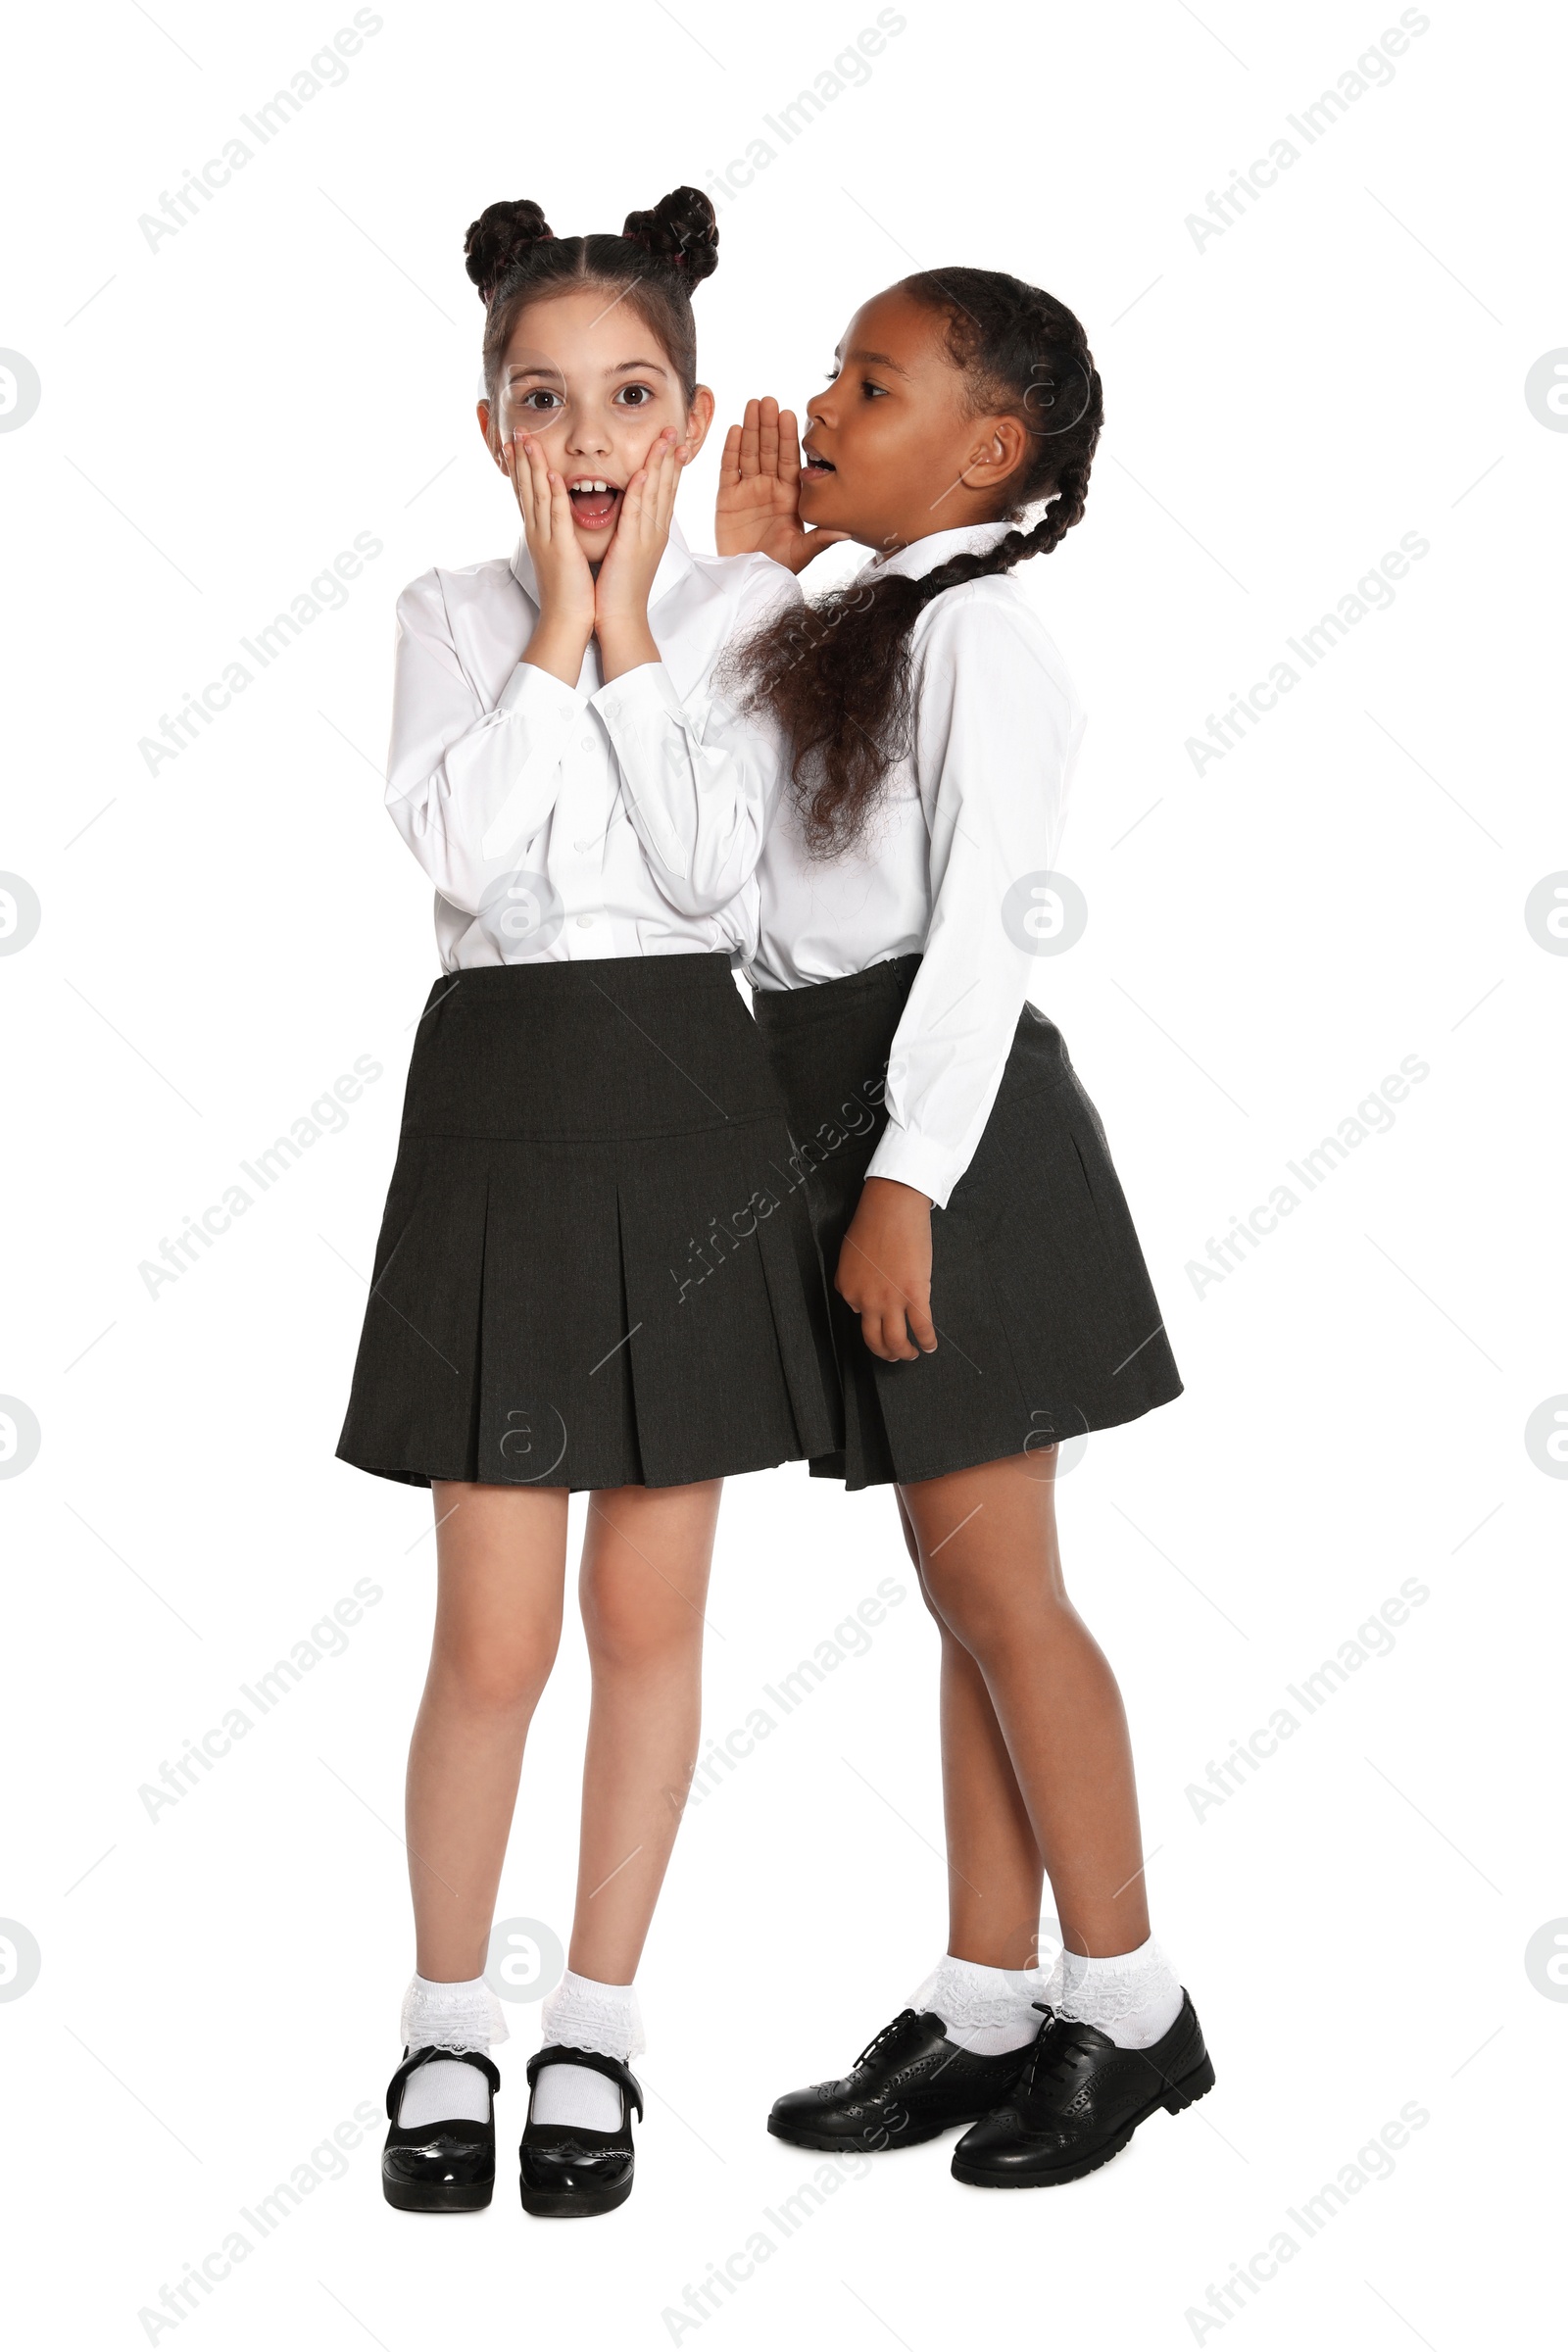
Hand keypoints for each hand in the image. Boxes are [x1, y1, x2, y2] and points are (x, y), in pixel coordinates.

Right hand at [506, 431, 593, 682]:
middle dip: (520, 458)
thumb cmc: (569, 592)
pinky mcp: (561, 549)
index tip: (516, 445)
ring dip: (532, 467)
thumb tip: (559, 521)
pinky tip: (551, 475)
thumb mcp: (560, 556)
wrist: (566, 620)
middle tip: (514, 431)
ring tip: (527, 441)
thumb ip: (558, 535)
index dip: (521, 468)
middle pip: (525, 488)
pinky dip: (552, 495)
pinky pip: (556, 517)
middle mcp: (537, 533)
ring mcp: (546, 540)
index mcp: (539, 533)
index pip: (526, 494)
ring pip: (537, 496)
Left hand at [594, 428, 683, 671]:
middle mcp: (655, 532)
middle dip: (672, 456)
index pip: (666, 491)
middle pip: (667, 487)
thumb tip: (630, 514)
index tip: (676, 442)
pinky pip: (637, 514)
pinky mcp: (632, 546)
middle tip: (677, 428)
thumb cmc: (620, 589)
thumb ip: (632, 530)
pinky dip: (640, 491)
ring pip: (656, 494)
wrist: (621, 618)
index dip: (672, 465)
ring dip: (660, 463)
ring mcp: (647, 538)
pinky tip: (643, 471)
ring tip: (665, 438)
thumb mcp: (629, 552)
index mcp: (654, 533)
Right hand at [716, 397, 848, 571]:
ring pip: (749, 453)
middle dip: (768, 425)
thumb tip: (847, 532)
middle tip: (769, 400)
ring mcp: (748, 491)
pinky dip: (730, 450)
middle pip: (768, 450)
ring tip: (752, 405)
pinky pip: (729, 469)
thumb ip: (821, 539)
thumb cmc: (777, 568)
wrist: (747, 581)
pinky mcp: (726, 499)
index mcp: (791, 496)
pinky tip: (734, 430)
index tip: (790, 415)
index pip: (790, 460)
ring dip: (750, 429)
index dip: (788, 438)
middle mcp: (770, 488)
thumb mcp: (802, 553)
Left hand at [834, 1178, 937, 1362]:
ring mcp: (891, 1300)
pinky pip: (921, 1327)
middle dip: (885, 1352)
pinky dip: (926, 1341)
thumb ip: (852, 1281)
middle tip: (893, 1354)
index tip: (881, 1318)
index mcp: (848, 1290)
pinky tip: (929, 1345)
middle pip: (875, 1339)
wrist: (892, 1207)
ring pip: (896, 1341)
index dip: (872, 1317)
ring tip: (911, 1354)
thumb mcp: (849, 1256)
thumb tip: (861, 1300)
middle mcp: (866, 1301)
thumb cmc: (872, 1223)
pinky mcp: (915, 1294)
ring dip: (904, 1353)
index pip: (858, 1315)